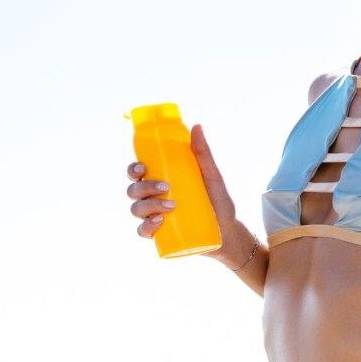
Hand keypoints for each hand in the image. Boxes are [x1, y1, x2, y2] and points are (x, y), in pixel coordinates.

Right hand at [126, 124, 239, 259]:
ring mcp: (154, 216)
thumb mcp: (212, 175)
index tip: (143, 167)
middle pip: (133, 190)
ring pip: (136, 209)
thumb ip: (203, 153)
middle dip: (143, 187)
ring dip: (148, 206)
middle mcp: (153, 198)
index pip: (137, 172)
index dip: (133, 168)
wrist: (228, 231)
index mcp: (161, 180)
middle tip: (165, 187)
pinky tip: (159, 222)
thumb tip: (197, 127)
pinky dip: (147, 227)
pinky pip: (143, 231)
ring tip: (171, 206)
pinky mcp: (159, 234)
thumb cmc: (218, 200)